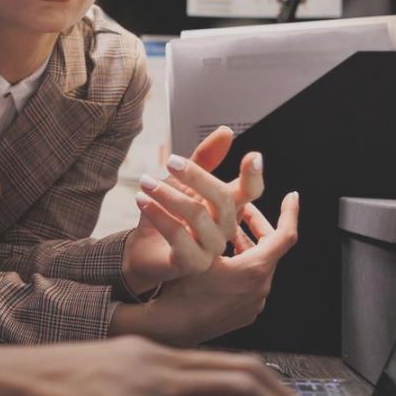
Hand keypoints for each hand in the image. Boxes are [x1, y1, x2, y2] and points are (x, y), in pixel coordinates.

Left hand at [122, 126, 264, 290]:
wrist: (143, 248)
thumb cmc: (167, 214)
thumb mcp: (182, 182)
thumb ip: (203, 159)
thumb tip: (227, 131)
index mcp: (227, 207)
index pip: (250, 192)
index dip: (253, 176)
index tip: (253, 157)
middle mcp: (225, 228)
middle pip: (222, 199)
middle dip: (196, 176)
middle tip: (170, 162)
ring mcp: (211, 249)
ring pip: (198, 216)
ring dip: (168, 195)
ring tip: (145, 181)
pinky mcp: (192, 263)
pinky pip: (178, 236)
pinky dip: (158, 214)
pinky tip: (142, 200)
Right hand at [124, 192, 300, 346]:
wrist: (170, 328)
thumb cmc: (180, 290)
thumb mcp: (195, 248)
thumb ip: (211, 221)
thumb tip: (213, 195)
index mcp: (254, 270)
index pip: (285, 235)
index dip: (289, 213)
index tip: (291, 197)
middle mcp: (260, 289)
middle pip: (270, 249)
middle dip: (257, 227)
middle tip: (244, 212)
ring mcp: (253, 304)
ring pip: (258, 266)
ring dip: (246, 247)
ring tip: (226, 233)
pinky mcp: (243, 314)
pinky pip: (250, 284)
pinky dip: (241, 267)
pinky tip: (220, 261)